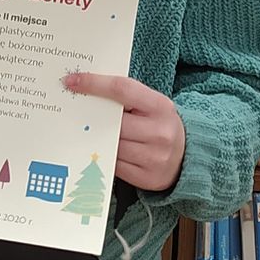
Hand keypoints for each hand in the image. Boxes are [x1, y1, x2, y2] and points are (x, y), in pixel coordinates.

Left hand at [64, 72, 185, 193]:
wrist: (187, 156)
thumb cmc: (160, 124)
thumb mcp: (152, 105)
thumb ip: (126, 98)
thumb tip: (87, 89)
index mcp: (161, 106)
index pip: (122, 89)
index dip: (95, 83)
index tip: (72, 81)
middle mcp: (160, 132)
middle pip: (114, 122)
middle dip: (94, 117)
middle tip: (77, 112)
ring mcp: (155, 157)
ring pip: (113, 146)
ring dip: (99, 139)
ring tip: (92, 133)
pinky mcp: (148, 178)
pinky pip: (116, 166)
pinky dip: (107, 157)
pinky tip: (105, 151)